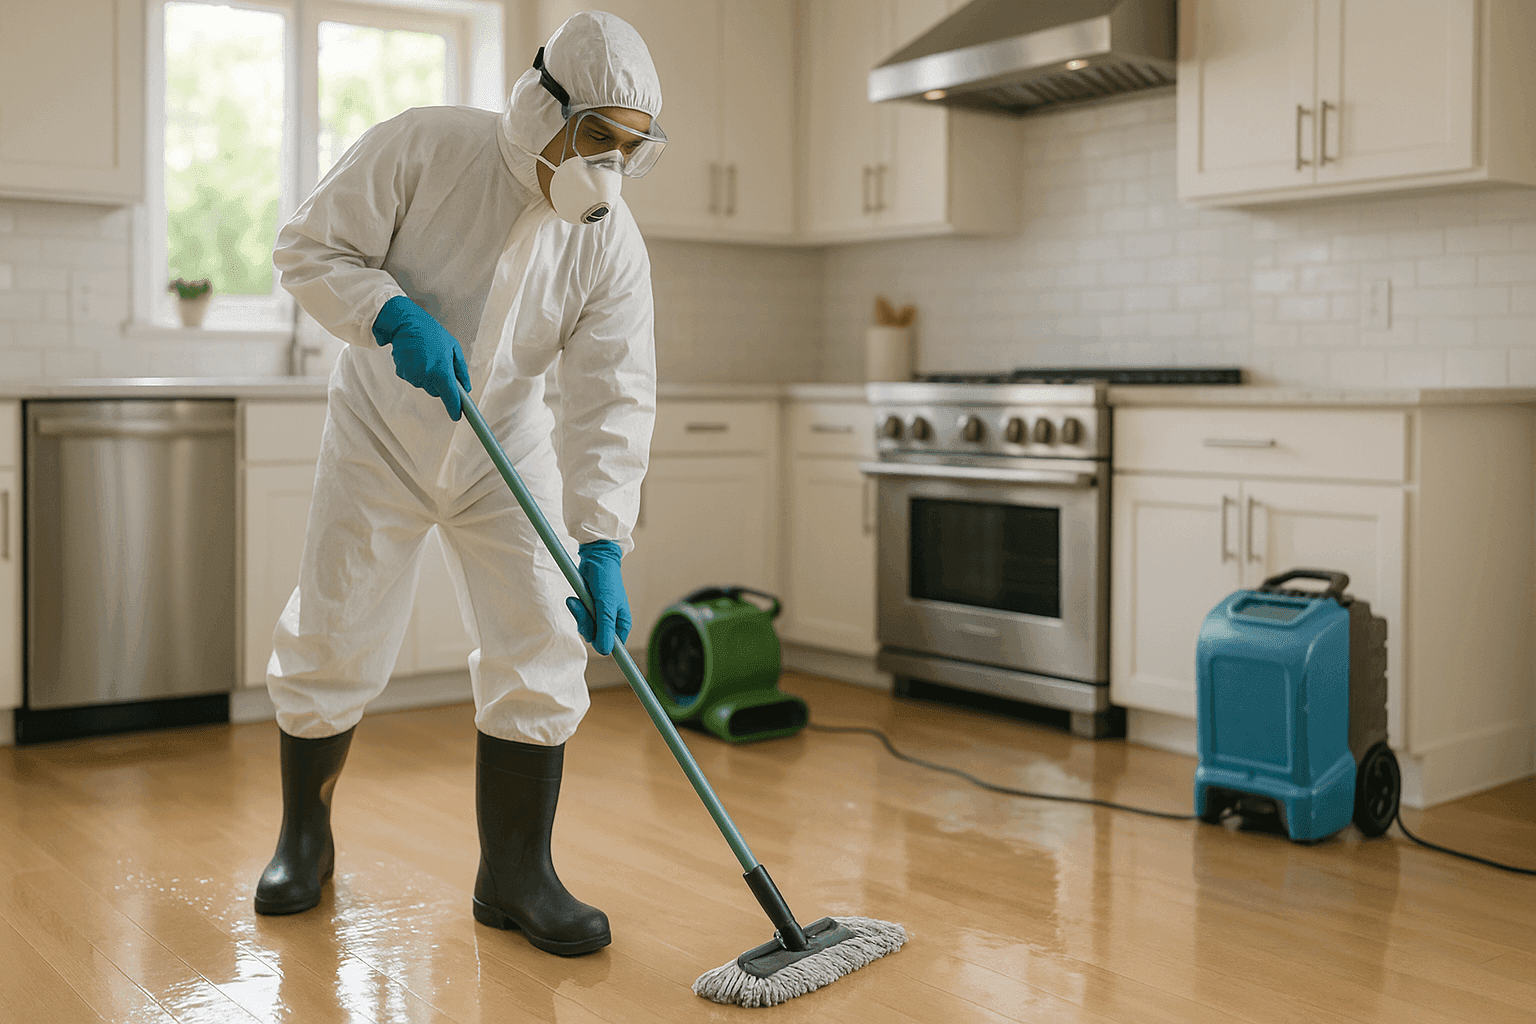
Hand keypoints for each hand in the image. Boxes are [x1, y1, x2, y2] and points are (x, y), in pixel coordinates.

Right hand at [372, 295, 471, 419]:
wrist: (405, 323)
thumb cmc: (431, 333)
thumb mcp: (453, 347)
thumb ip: (461, 370)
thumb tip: (466, 388)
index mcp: (441, 370)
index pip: (450, 397)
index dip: (454, 408)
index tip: (457, 415)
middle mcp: (426, 376)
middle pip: (437, 392)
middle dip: (440, 383)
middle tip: (439, 364)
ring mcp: (413, 376)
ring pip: (425, 385)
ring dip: (427, 375)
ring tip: (426, 356)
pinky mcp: (402, 374)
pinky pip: (414, 379)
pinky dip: (416, 371)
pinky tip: (416, 357)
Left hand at [565, 540, 631, 655]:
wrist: (596, 558)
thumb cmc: (606, 578)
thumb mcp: (606, 604)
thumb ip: (605, 627)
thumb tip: (605, 652)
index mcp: (621, 623)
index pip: (617, 648)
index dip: (611, 654)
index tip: (612, 665)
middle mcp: (611, 622)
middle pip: (596, 639)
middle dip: (586, 624)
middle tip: (583, 608)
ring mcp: (599, 616)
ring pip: (585, 629)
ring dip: (579, 615)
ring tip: (576, 600)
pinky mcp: (588, 609)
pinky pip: (579, 618)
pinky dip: (575, 609)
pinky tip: (575, 599)